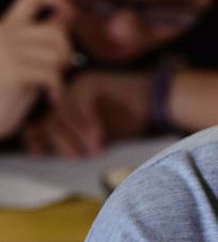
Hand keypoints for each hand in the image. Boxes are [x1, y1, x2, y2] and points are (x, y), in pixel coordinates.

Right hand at [0, 0, 74, 139]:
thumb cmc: (7, 92)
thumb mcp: (26, 58)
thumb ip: (42, 37)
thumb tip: (67, 13)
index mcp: (8, 25)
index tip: (72, 11)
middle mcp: (5, 33)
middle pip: (56, 31)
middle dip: (66, 52)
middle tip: (60, 70)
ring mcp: (7, 51)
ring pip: (56, 54)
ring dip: (61, 73)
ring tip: (51, 86)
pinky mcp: (11, 71)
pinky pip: (51, 74)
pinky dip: (57, 89)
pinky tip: (52, 98)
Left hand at [23, 69, 151, 156]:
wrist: (158, 104)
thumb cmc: (132, 125)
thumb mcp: (102, 141)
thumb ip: (80, 145)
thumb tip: (59, 159)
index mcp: (67, 113)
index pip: (42, 126)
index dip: (37, 140)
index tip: (39, 155)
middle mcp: (68, 98)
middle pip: (49, 121)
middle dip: (60, 142)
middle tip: (76, 157)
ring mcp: (77, 87)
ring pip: (62, 113)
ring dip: (76, 135)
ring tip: (94, 149)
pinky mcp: (91, 82)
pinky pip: (79, 103)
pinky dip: (87, 121)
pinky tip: (99, 134)